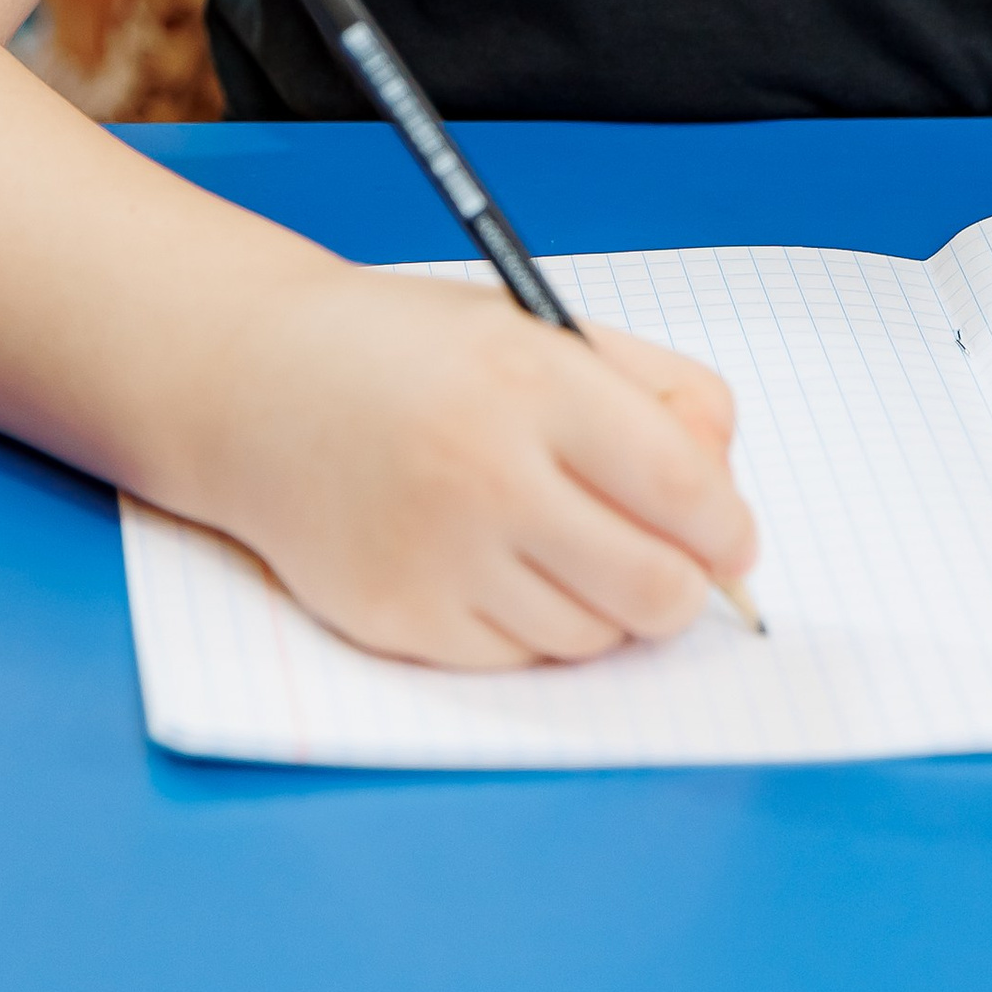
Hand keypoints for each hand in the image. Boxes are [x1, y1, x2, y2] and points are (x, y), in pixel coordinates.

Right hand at [209, 266, 757, 668]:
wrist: (260, 384)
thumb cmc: (419, 354)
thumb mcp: (545, 330)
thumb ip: (661, 395)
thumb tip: (727, 505)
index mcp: (532, 383)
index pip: (680, 488)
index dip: (728, 528)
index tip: (732, 538)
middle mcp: (484, 473)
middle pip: (653, 589)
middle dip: (682, 586)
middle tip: (668, 562)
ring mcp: (436, 556)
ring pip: (591, 637)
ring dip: (600, 606)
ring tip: (557, 543)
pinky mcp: (396, 620)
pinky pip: (517, 661)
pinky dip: (529, 627)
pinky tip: (493, 564)